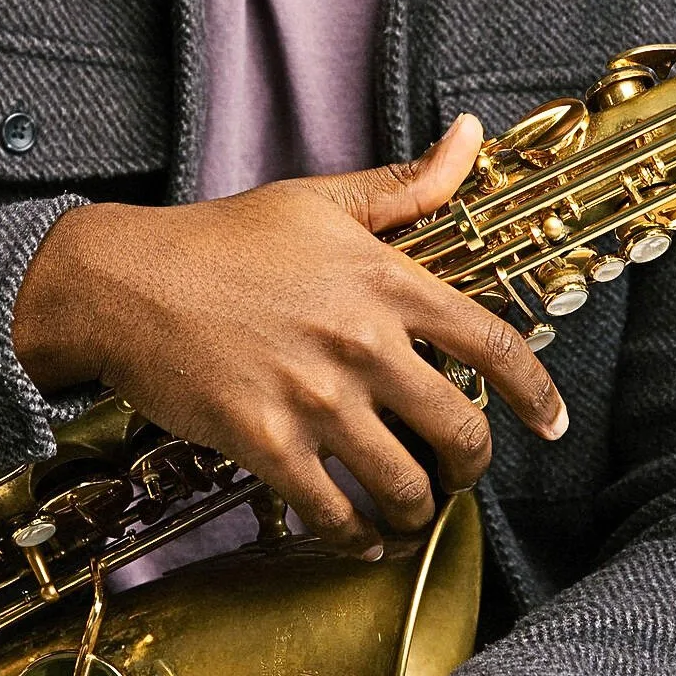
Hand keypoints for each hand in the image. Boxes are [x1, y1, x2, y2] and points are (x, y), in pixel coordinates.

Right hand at [10, 117, 565, 553]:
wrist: (123, 281)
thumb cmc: (221, 239)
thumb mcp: (319, 200)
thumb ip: (407, 186)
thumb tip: (472, 138)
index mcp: (385, 281)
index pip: (493, 344)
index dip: (536, 393)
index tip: (552, 422)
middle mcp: (361, 342)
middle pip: (459, 432)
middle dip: (472, 468)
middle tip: (460, 475)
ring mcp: (314, 397)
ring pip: (403, 485)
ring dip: (417, 511)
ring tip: (410, 513)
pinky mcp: (265, 442)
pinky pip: (333, 512)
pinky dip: (354, 538)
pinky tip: (357, 538)